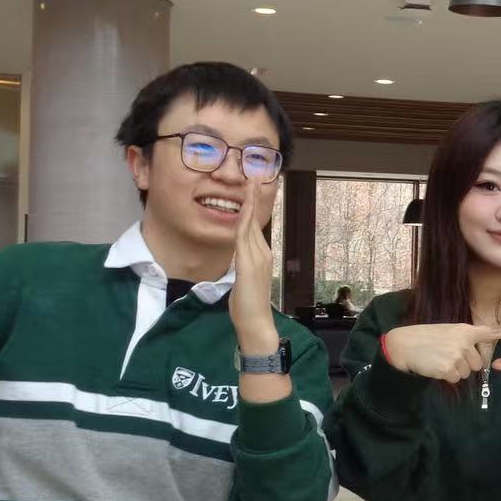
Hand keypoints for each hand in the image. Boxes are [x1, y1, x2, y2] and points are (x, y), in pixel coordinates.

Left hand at [229, 173, 279, 353]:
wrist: (256, 323)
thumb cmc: (248, 306)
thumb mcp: (244, 280)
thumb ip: (242, 266)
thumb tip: (238, 257)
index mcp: (262, 256)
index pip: (255, 227)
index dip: (253, 207)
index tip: (251, 190)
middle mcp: (263, 253)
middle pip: (256, 221)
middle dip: (254, 198)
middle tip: (253, 177)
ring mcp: (258, 258)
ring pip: (250, 225)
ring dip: (249, 203)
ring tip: (249, 184)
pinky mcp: (249, 265)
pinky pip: (244, 237)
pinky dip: (243, 220)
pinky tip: (242, 208)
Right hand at [381, 322, 500, 382]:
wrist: (404, 345)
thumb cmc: (426, 338)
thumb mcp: (448, 333)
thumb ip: (464, 341)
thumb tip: (475, 357)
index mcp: (465, 330)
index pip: (492, 332)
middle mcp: (464, 342)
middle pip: (478, 363)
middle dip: (465, 364)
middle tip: (448, 356)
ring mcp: (456, 355)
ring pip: (467, 372)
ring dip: (455, 370)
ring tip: (440, 359)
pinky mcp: (448, 369)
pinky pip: (455, 378)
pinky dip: (446, 376)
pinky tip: (435, 366)